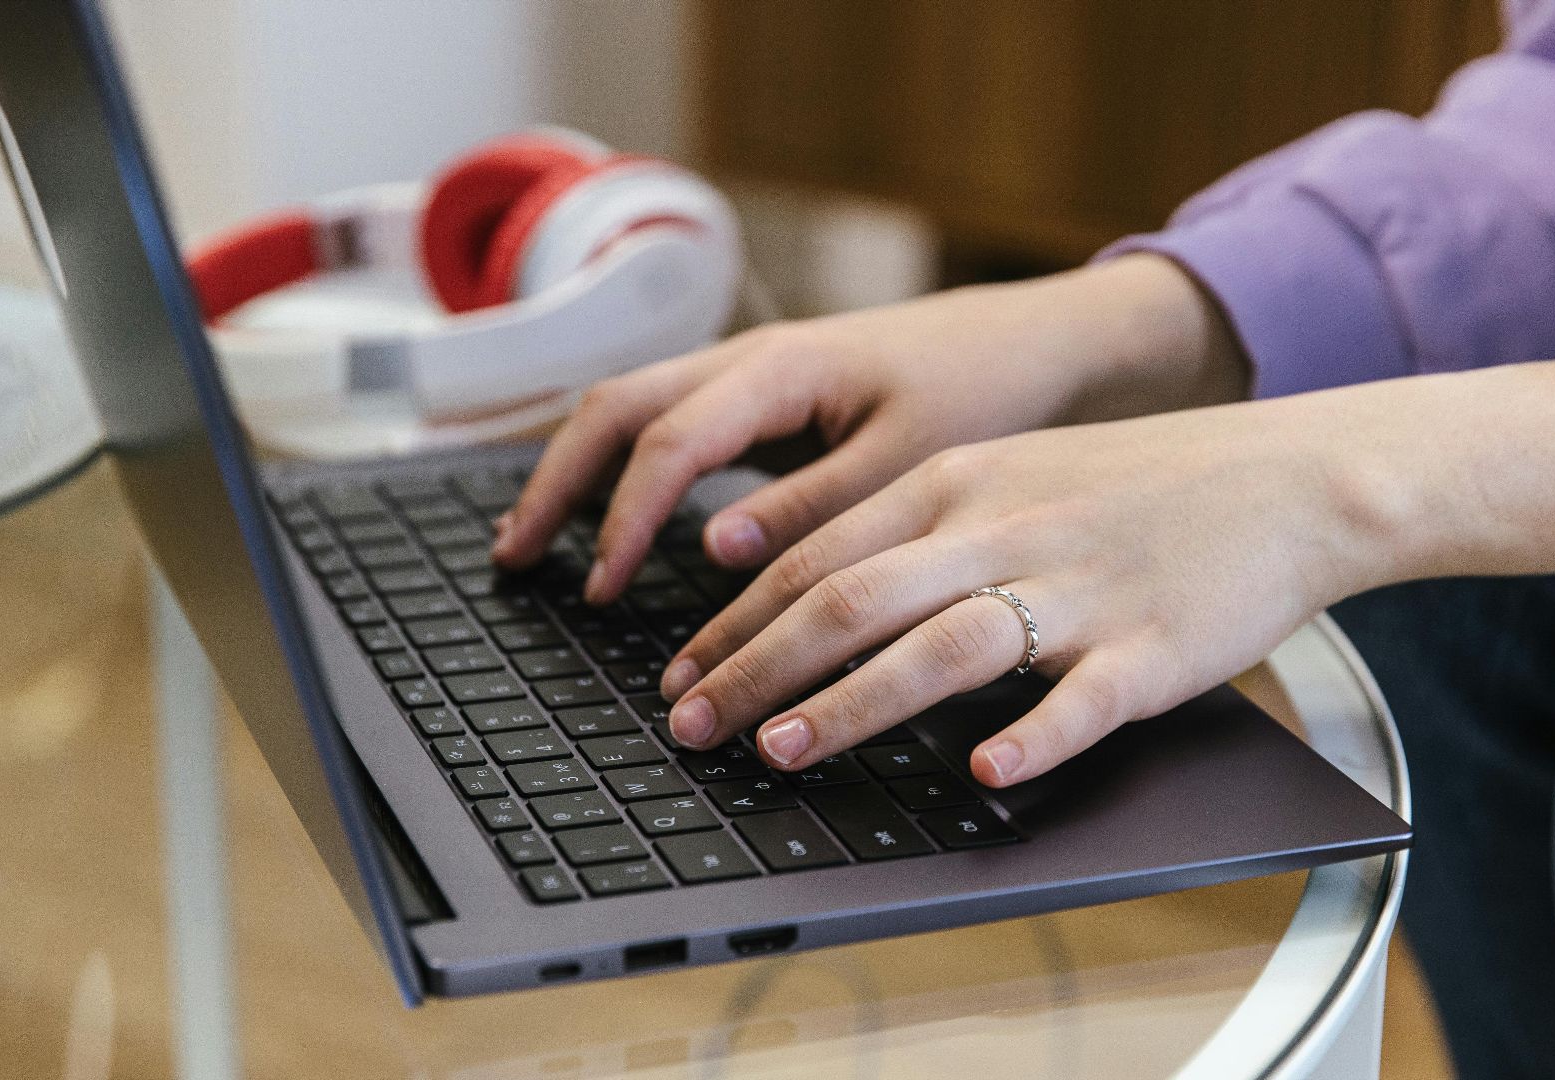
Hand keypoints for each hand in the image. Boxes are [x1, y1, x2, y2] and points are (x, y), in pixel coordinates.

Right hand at [491, 254, 1245, 601]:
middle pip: (614, 408)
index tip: (599, 591)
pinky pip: (671, 423)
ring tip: (535, 545)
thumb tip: (713, 551)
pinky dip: (628, 470)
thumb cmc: (986, 390)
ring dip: (579, 473)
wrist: (1040, 340)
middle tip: (515, 561)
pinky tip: (618, 518)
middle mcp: (751, 359)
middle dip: (557, 484)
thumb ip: (815, 508)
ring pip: (632, 409)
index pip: (666, 440)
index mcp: (780, 367)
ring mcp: (754, 373)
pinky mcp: (770, 397)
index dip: (624, 519)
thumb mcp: (911, 461)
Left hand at [659, 360, 1554, 786]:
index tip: (680, 674)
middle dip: (752, 667)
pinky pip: (1080, 700)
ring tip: (780, 749)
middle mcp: (1002, 529)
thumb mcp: (1012, 472)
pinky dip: (1028, 738)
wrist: (1289, 475)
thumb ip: (917, 522)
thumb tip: (813, 585)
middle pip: (851, 599)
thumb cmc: (1141, 485)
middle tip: (688, 727)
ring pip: (941, 647)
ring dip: (849, 703)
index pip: (818, 555)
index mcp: (960, 483)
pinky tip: (982, 775)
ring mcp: (1076, 589)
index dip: (736, 623)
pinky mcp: (1150, 649)